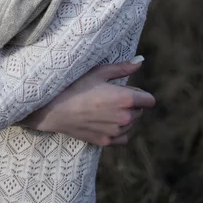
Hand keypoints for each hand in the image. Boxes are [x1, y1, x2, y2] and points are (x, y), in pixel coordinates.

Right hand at [21, 61, 154, 146]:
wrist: (54, 108)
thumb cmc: (75, 85)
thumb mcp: (98, 72)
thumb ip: (122, 68)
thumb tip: (141, 61)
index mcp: (125, 99)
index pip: (149, 100)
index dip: (139, 93)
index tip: (126, 89)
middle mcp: (124, 118)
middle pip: (139, 111)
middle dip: (130, 104)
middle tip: (109, 96)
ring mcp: (115, 132)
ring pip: (130, 124)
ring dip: (123, 117)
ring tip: (102, 108)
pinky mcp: (106, 142)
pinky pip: (122, 138)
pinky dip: (117, 131)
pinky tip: (103, 121)